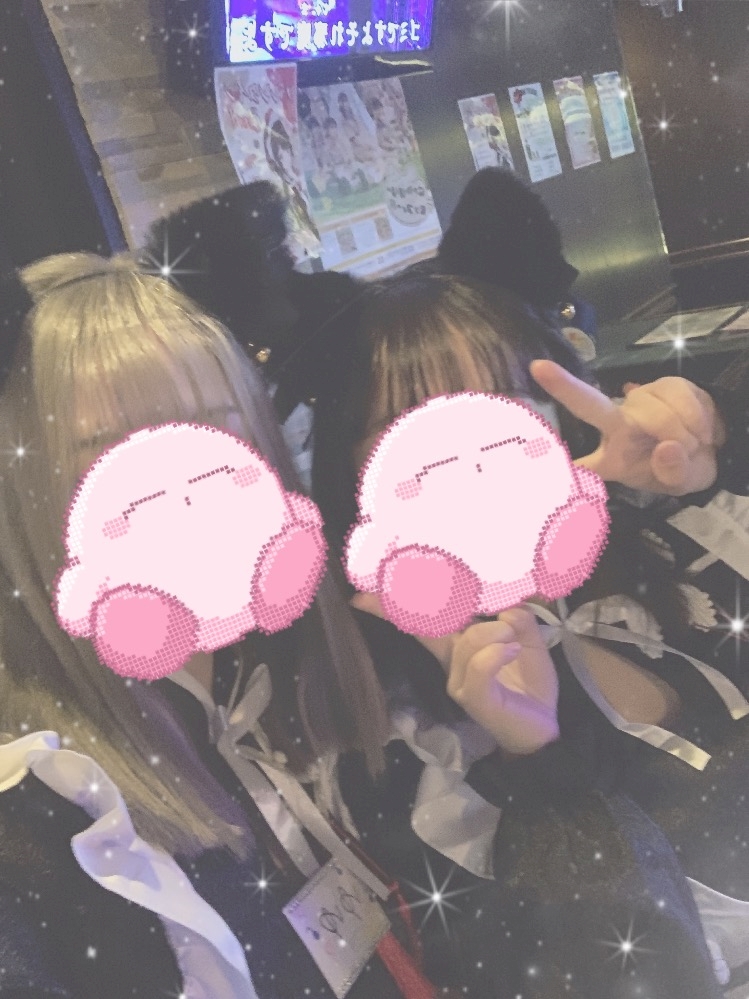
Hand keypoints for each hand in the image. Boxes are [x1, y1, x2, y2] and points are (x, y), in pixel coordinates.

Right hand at [351, 595, 558, 754]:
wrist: (543, 729)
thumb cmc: (530, 684)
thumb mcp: (528, 641)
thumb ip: (517, 617)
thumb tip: (506, 606)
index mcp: (459, 645)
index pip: (424, 621)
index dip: (395, 605)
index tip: (362, 595)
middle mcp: (451, 661)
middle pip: (422, 627)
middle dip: (397, 606)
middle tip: (366, 595)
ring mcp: (458, 681)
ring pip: (467, 638)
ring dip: (496, 631)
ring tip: (513, 642)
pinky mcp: (473, 697)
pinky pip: (479, 664)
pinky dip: (498, 651)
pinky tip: (512, 651)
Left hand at [530, 359, 723, 494]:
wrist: (712, 450)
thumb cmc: (682, 469)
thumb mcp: (679, 484)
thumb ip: (673, 473)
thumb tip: (667, 448)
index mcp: (611, 459)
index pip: (579, 462)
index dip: (551, 462)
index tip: (523, 454)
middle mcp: (616, 426)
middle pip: (589, 404)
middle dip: (564, 386)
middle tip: (537, 368)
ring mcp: (637, 402)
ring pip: (657, 412)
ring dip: (685, 432)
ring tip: (693, 444)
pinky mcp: (663, 383)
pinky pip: (681, 397)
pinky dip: (699, 416)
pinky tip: (701, 429)